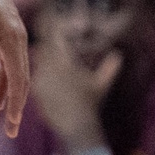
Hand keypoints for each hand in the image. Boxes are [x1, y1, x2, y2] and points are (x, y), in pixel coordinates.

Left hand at [0, 0, 32, 137]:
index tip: (12, 124)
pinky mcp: (4, 38)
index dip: (16, 103)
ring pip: (17, 76)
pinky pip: (9, 68)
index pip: (19, 79)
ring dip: (12, 100)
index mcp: (12, 40)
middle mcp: (17, 42)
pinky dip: (5, 85)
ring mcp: (12, 40)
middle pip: (22, 81)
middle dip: (17, 108)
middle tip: (12, 132)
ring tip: (8, 123)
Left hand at [32, 38, 119, 154]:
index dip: (54, 30)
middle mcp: (47, 69)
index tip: (55, 28)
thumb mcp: (101, 84)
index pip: (53, 37)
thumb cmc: (90, 103)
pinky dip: (42, 79)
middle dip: (48, 48)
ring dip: (44, 64)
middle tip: (53, 48)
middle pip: (42, 49)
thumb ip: (110, 68)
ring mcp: (39, 81)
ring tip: (54, 69)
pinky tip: (52, 85)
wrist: (76, 126)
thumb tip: (119, 55)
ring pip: (37, 65)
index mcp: (62, 61)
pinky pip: (35, 81)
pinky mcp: (35, 94)